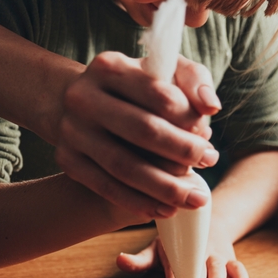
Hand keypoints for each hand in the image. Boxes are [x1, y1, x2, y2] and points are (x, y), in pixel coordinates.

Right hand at [55, 53, 221, 219]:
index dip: (190, 120)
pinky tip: (164, 210)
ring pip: (123, 165)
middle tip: (209, 165)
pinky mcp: (67, 160)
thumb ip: (193, 80)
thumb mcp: (161, 71)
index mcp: (110, 67)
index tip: (207, 138)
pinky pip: (106, 187)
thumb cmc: (133, 89)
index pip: (160, 94)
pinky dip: (138, 202)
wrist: (75, 105)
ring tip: (195, 199)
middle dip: (182, 152)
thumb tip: (210, 107)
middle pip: (142, 130)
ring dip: (164, 187)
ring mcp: (72, 131)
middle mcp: (83, 97)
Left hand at [116, 230, 251, 277]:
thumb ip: (140, 260)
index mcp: (177, 247)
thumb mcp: (157, 247)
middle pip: (198, 267)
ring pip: (219, 267)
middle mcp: (197, 250)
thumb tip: (120, 260)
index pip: (174, 262)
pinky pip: (239, 269)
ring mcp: (215, 254)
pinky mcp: (230, 259)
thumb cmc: (175, 241)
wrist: (206, 219)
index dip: (175, 277)